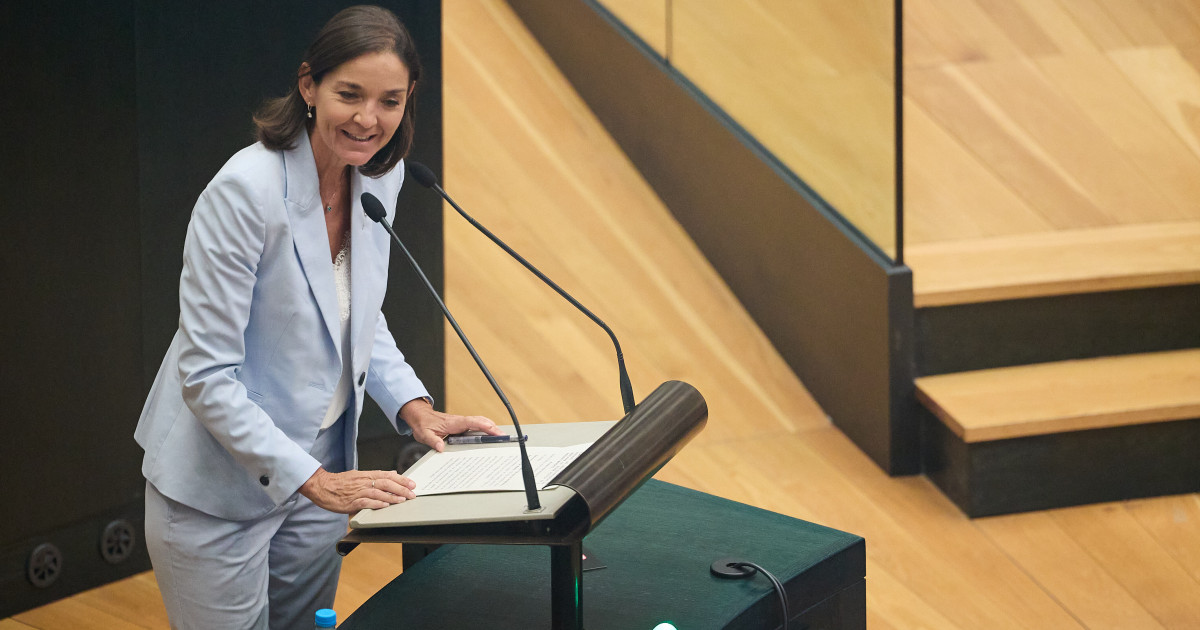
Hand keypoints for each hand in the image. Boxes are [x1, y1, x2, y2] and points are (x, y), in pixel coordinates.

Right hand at [299, 468, 415, 513]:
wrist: (321, 486)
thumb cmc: (339, 482)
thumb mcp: (359, 475)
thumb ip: (375, 475)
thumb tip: (391, 473)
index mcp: (366, 475)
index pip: (387, 475)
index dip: (401, 479)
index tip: (412, 483)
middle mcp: (364, 482)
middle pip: (386, 483)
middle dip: (401, 488)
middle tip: (412, 493)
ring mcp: (357, 491)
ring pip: (378, 492)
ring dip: (391, 496)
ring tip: (402, 500)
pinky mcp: (351, 501)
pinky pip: (366, 502)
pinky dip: (376, 503)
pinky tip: (384, 505)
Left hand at [399, 398, 502, 451]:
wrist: (420, 416)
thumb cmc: (423, 424)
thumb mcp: (424, 434)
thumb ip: (432, 441)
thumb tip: (441, 447)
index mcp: (453, 422)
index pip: (472, 423)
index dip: (484, 426)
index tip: (494, 430)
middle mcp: (460, 421)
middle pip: (480, 421)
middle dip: (493, 428)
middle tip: (504, 436)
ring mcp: (462, 422)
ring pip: (480, 422)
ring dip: (491, 427)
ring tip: (501, 436)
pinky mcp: (462, 424)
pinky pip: (476, 424)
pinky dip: (486, 427)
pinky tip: (490, 433)